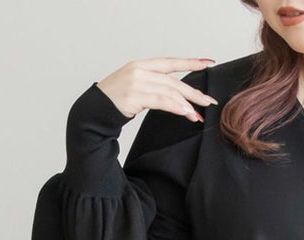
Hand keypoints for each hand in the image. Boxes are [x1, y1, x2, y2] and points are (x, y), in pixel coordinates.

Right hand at [96, 57, 218, 122]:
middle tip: (208, 101)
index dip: (190, 62)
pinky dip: (175, 107)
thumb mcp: (135, 87)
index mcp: (142, 65)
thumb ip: (153, 87)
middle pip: (173, 81)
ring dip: (186, 104)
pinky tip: (185, 113)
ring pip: (169, 91)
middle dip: (193, 92)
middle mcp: (140, 70)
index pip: (171, 62)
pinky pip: (161, 101)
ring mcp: (136, 82)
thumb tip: (176, 97)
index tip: (207, 63)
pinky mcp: (134, 96)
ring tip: (197, 114)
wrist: (95, 110)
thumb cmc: (115, 101)